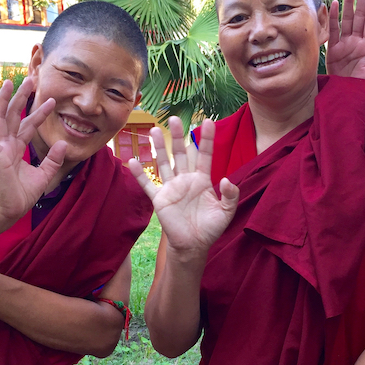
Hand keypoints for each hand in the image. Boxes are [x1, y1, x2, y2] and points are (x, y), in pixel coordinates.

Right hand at [0, 78, 66, 223]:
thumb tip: (64, 144)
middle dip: (21, 97)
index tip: (51, 100)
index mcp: (17, 147)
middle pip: (14, 115)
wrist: (11, 211)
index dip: (39, 112)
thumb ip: (53, 160)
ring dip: (3, 100)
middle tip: (30, 79)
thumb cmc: (22, 195)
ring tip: (8, 82)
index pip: (29, 125)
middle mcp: (7, 144)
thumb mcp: (44, 175)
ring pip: (0, 119)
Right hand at [129, 117, 238, 257]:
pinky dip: (140, 174)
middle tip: (174, 119)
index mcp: (202, 181)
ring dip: (159, 147)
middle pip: (180, 154)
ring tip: (153, 130)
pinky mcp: (160, 199)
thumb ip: (230, 196)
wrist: (194, 245)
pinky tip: (133, 161)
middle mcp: (186, 180)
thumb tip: (226, 179)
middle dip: (177, 137)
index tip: (209, 121)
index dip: (207, 140)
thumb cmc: (210, 229)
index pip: (205, 155)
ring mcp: (171, 188)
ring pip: (164, 163)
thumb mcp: (226, 213)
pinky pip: (148, 184)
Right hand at [326, 0, 364, 97]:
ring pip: (346, 19)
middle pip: (359, 15)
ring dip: (348, 2)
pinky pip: (332, 31)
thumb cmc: (362, 90)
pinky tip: (333, 4)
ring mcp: (344, 46)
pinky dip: (333, 18)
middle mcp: (357, 42)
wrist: (345, 99)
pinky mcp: (332, 51)